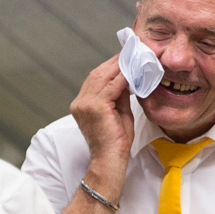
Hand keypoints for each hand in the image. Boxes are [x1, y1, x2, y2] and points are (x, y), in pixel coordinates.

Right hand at [70, 55, 134, 176]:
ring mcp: (85, 104)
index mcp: (81, 104)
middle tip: (132, 52)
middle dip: (115, 62)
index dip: (110, 67)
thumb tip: (128, 78)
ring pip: (104, 77)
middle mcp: (79, 102)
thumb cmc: (115, 143)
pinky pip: (112, 86)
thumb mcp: (118, 113)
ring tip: (135, 57)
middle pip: (97, 74)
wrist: (109, 162)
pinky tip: (134, 70)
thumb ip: (120, 95)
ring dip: (120, 66)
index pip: (95, 79)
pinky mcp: (95, 107)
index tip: (125, 57)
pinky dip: (124, 76)